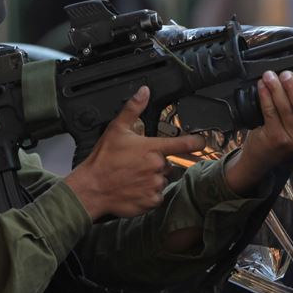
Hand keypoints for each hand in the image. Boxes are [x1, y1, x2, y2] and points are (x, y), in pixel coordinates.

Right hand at [65, 86, 205, 219]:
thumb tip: (144, 92)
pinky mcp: (151, 201)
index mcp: (152, 148)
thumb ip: (133, 109)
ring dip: (152, 179)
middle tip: (136, 164)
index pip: (183, 143)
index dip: (196, 142)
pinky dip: (148, 194)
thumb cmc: (103, 160)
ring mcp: (155, 185)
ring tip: (133, 177)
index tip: (201, 142)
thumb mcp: (116, 129)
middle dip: (155, 163)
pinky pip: (156, 196)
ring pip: (161, 180)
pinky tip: (134, 189)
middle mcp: (157, 167)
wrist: (91, 188)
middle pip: (167, 164)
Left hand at [225, 70, 292, 195]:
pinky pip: (270, 112)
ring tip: (270, 76)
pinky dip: (265, 97)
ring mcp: (292, 140)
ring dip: (276, 89)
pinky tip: (262, 87)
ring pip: (285, 108)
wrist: (262, 160)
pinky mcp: (275, 138)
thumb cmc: (281, 137)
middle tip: (287, 74)